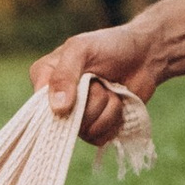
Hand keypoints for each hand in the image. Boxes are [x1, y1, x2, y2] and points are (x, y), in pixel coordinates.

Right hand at [30, 18, 157, 142]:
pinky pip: (99, 138)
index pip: (39, 106)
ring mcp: (77, 117)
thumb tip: (57, 109)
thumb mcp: (81, 50)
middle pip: (66, 121)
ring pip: (85, 130)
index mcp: (45, 77)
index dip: (60, 102)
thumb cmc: (110, 46)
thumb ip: (64, 75)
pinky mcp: (96, 127)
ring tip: (111, 89)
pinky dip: (114, 119)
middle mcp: (56, 101)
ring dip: (107, 108)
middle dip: (92, 100)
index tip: (81, 85)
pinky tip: (118, 102)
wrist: (145, 56)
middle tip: (100, 81)